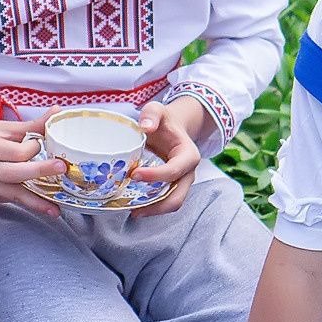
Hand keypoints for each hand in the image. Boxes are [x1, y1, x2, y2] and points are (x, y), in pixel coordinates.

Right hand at [0, 116, 65, 216]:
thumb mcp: (1, 127)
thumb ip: (31, 125)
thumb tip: (57, 112)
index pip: (16, 152)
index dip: (33, 148)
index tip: (39, 143)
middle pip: (16, 174)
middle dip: (41, 172)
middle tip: (61, 169)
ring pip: (14, 194)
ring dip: (37, 202)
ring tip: (55, 209)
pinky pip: (10, 200)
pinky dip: (27, 202)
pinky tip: (43, 205)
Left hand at [128, 97, 207, 218]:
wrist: (172, 127)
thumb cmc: (164, 120)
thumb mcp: (158, 110)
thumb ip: (151, 114)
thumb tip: (146, 126)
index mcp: (188, 155)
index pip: (174, 170)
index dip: (155, 176)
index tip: (134, 174)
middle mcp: (188, 172)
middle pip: (178, 197)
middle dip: (157, 205)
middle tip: (132, 205)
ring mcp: (181, 182)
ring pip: (172, 203)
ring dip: (153, 210)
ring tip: (133, 211)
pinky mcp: (172, 187)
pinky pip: (164, 201)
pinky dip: (151, 207)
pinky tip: (133, 207)